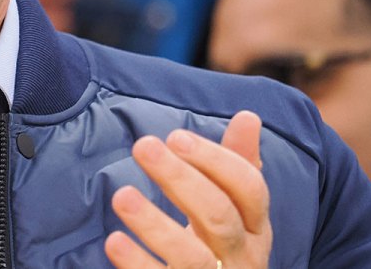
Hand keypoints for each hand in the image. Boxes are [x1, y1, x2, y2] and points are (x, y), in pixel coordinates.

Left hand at [105, 111, 271, 267]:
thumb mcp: (236, 211)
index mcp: (256, 227)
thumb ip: (238, 164)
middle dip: (181, 179)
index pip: (249, 188)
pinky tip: (115, 241)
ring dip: (154, 223)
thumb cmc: (222, 247)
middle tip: (143, 146)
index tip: (175, 136)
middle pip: (219, 215)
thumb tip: (248, 115)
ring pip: (190, 255)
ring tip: (121, 196)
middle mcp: (242, 256)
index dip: (215, 160)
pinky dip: (137, 263)